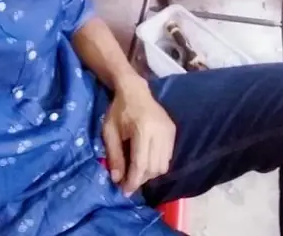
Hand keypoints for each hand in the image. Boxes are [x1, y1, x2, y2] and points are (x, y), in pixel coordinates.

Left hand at [102, 75, 175, 196]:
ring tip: (136, 170)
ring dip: (150, 173)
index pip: (141, 164)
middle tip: (128, 181)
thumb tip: (117, 179)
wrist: (134, 90)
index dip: (133, 181)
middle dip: (141, 179)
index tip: (124, 191)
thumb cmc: (118, 110)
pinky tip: (146, 159)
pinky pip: (168, 156)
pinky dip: (157, 163)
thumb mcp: (110, 131)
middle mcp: (160, 131)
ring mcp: (169, 131)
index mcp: (143, 129)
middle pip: (154, 168)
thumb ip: (114, 155)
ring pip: (163, 165)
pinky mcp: (173, 131)